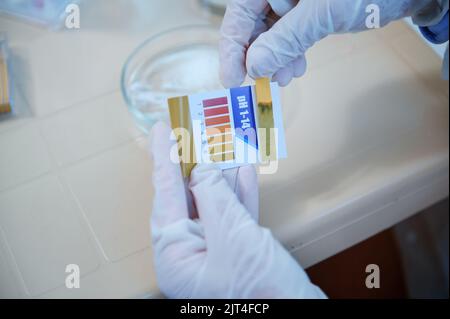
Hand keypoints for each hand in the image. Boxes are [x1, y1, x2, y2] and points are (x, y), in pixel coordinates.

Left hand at [149, 122, 324, 297]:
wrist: (298, 317)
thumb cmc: (261, 290)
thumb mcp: (233, 235)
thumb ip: (214, 197)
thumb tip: (202, 172)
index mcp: (174, 254)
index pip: (165, 195)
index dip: (164, 158)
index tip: (162, 129)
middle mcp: (188, 254)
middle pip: (188, 197)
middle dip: (197, 164)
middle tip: (196, 133)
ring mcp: (212, 253)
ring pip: (214, 204)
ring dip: (223, 175)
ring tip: (226, 144)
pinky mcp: (234, 253)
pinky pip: (233, 218)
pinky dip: (239, 195)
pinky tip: (244, 171)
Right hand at [220, 0, 430, 86]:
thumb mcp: (321, 12)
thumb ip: (285, 39)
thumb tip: (253, 66)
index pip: (240, 11)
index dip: (232, 47)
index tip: (232, 78)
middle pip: (253, 24)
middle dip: (257, 55)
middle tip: (259, 82)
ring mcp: (294, 0)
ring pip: (272, 33)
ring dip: (275, 59)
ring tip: (284, 79)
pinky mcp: (309, 13)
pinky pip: (290, 36)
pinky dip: (290, 54)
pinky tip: (295, 69)